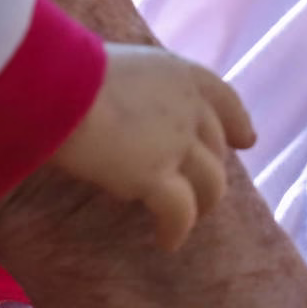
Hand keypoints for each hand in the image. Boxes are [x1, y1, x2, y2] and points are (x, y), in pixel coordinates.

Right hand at [51, 46, 255, 251]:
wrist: (60, 86)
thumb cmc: (72, 70)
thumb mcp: (119, 66)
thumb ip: (138, 89)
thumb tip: (125, 108)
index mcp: (180, 74)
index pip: (223, 97)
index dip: (237, 121)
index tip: (246, 141)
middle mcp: (189, 107)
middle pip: (215, 147)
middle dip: (210, 169)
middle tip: (197, 189)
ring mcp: (178, 143)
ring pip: (211, 183)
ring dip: (202, 204)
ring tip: (185, 220)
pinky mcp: (158, 177)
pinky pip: (180, 213)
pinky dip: (175, 229)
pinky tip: (166, 241)